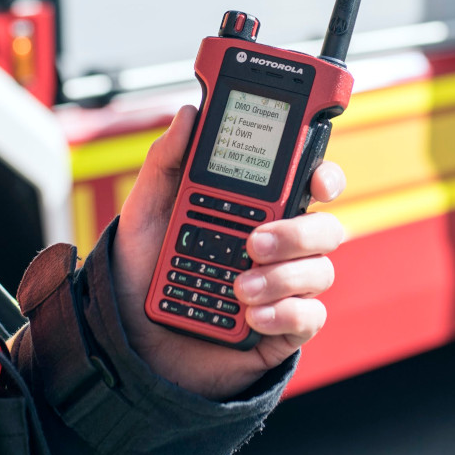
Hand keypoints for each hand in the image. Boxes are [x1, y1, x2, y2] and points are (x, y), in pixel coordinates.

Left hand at [112, 106, 347, 399]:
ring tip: (238, 288)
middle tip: (254, 243)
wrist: (129, 339)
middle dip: (299, 233)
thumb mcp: (145, 212)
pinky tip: (252, 315)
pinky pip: (310, 317)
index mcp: (256, 210)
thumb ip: (167, 162)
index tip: (318, 181)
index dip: (325, 177)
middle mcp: (279, 246)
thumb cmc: (143, 271)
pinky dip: (285, 313)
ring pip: (321, 271)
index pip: (307, 184)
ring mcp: (284, 287)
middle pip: (325, 227)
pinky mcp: (283, 329)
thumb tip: (189, 115)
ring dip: (283, 277)